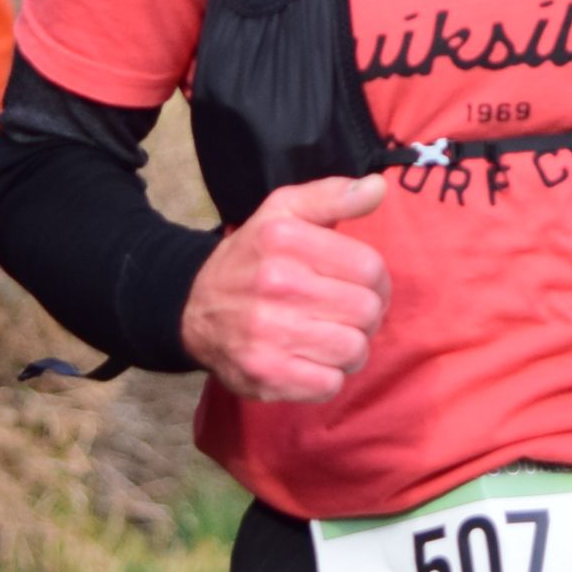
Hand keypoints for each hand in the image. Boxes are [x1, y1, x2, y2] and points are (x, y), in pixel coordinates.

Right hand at [180, 175, 390, 402]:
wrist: (193, 309)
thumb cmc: (252, 259)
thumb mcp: (283, 211)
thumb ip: (332, 196)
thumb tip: (377, 187)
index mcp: (284, 238)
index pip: (370, 268)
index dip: (376, 280)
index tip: (362, 285)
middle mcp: (276, 284)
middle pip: (367, 311)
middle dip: (365, 315)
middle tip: (345, 313)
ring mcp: (268, 333)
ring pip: (354, 350)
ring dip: (350, 348)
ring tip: (330, 336)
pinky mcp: (266, 375)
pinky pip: (330, 384)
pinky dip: (328, 376)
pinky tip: (311, 359)